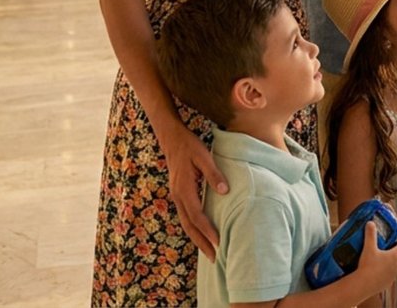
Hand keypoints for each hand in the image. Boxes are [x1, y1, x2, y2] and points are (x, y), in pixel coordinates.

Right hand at [158, 125, 228, 260]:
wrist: (171, 137)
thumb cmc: (189, 145)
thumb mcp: (204, 156)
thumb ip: (214, 174)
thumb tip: (225, 191)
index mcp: (184, 189)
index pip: (197, 215)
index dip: (207, 230)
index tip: (219, 242)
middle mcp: (178, 196)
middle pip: (189, 225)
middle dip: (201, 243)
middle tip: (215, 258)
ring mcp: (176, 196)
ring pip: (186, 223)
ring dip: (197, 238)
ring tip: (209, 252)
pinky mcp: (178, 194)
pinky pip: (185, 216)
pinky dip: (193, 228)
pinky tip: (201, 233)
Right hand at [355, 221, 396, 292]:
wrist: (363, 285)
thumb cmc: (368, 266)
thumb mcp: (368, 248)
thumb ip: (370, 234)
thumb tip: (370, 223)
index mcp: (395, 256)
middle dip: (394, 250)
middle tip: (386, 246)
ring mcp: (393, 276)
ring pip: (394, 266)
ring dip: (389, 262)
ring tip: (379, 259)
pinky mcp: (387, 284)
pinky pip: (388, 275)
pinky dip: (384, 272)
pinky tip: (376, 271)